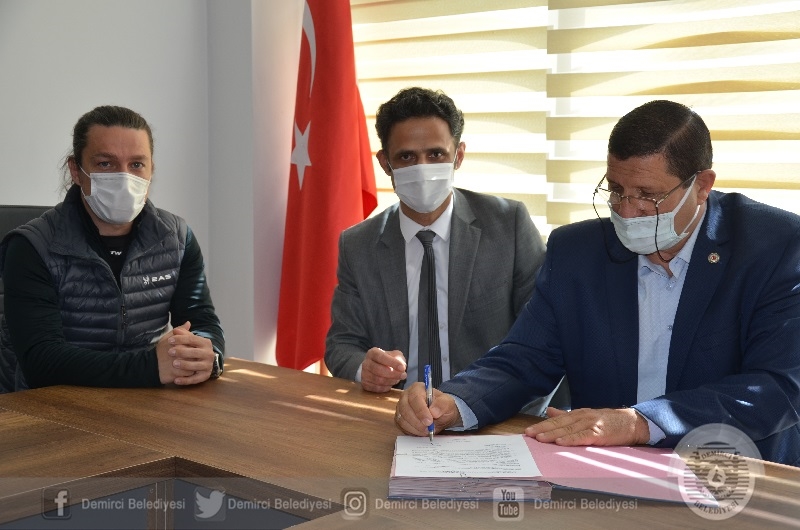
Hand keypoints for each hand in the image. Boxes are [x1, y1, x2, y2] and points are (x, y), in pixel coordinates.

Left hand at [156, 321, 215, 385]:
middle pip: (195, 352)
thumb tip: (176, 330)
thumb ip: (183, 334)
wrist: (202, 361)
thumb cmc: (192, 348)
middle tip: (169, 352)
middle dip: (181, 351)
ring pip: (196, 366)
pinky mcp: (205, 376)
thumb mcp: (189, 340)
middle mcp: (209, 354)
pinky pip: (195, 379)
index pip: (193, 339)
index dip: (180, 339)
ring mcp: (208, 365)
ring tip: (174, 363)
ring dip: (185, 365)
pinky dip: (186, 380)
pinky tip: (175, 380)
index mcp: (206, 343)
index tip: (169, 340)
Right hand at [360, 347, 406, 391]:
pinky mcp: (365, 384)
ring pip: (378, 380)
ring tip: (397, 379)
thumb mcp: (394, 355)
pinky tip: (390, 385)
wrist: (375, 367)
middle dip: (393, 374)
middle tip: (404, 375)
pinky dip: (385, 388)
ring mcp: (364, 374)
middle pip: (378, 370)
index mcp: (373, 353)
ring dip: (390, 381)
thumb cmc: (387, 360)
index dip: (392, 363)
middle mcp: (366, 363)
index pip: (381, 357)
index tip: (402, 368)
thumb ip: (399, 359)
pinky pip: (376, 388)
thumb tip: (402, 367)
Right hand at [395, 382, 461, 435]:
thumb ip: (442, 405)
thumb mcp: (448, 403)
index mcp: (417, 388)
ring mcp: (401, 407)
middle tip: (428, 429)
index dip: (421, 411)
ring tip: (427, 430)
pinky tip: (421, 431)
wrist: (440, 415)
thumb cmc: (442, 406)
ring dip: (415, 427)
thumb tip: (434, 411)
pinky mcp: (399, 418)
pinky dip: (412, 431)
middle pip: (405, 409)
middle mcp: (406, 396)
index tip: (429, 421)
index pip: (415, 398)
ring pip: (402, 419)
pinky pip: (402, 426)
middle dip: (417, 421)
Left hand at [524, 407, 649, 445]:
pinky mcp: (600, 433)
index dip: (542, 425)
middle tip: (528, 435)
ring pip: (568, 430)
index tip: (528, 431)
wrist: (633, 422)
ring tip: (540, 439)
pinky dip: (571, 439)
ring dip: (553, 434)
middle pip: (559, 424)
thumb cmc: (609, 421)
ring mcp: (591, 425)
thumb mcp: (586, 416)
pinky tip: (561, 442)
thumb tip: (550, 411)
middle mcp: (582, 417)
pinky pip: (583, 437)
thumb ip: (567, 415)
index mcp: (578, 414)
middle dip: (543, 429)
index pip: (556, 420)